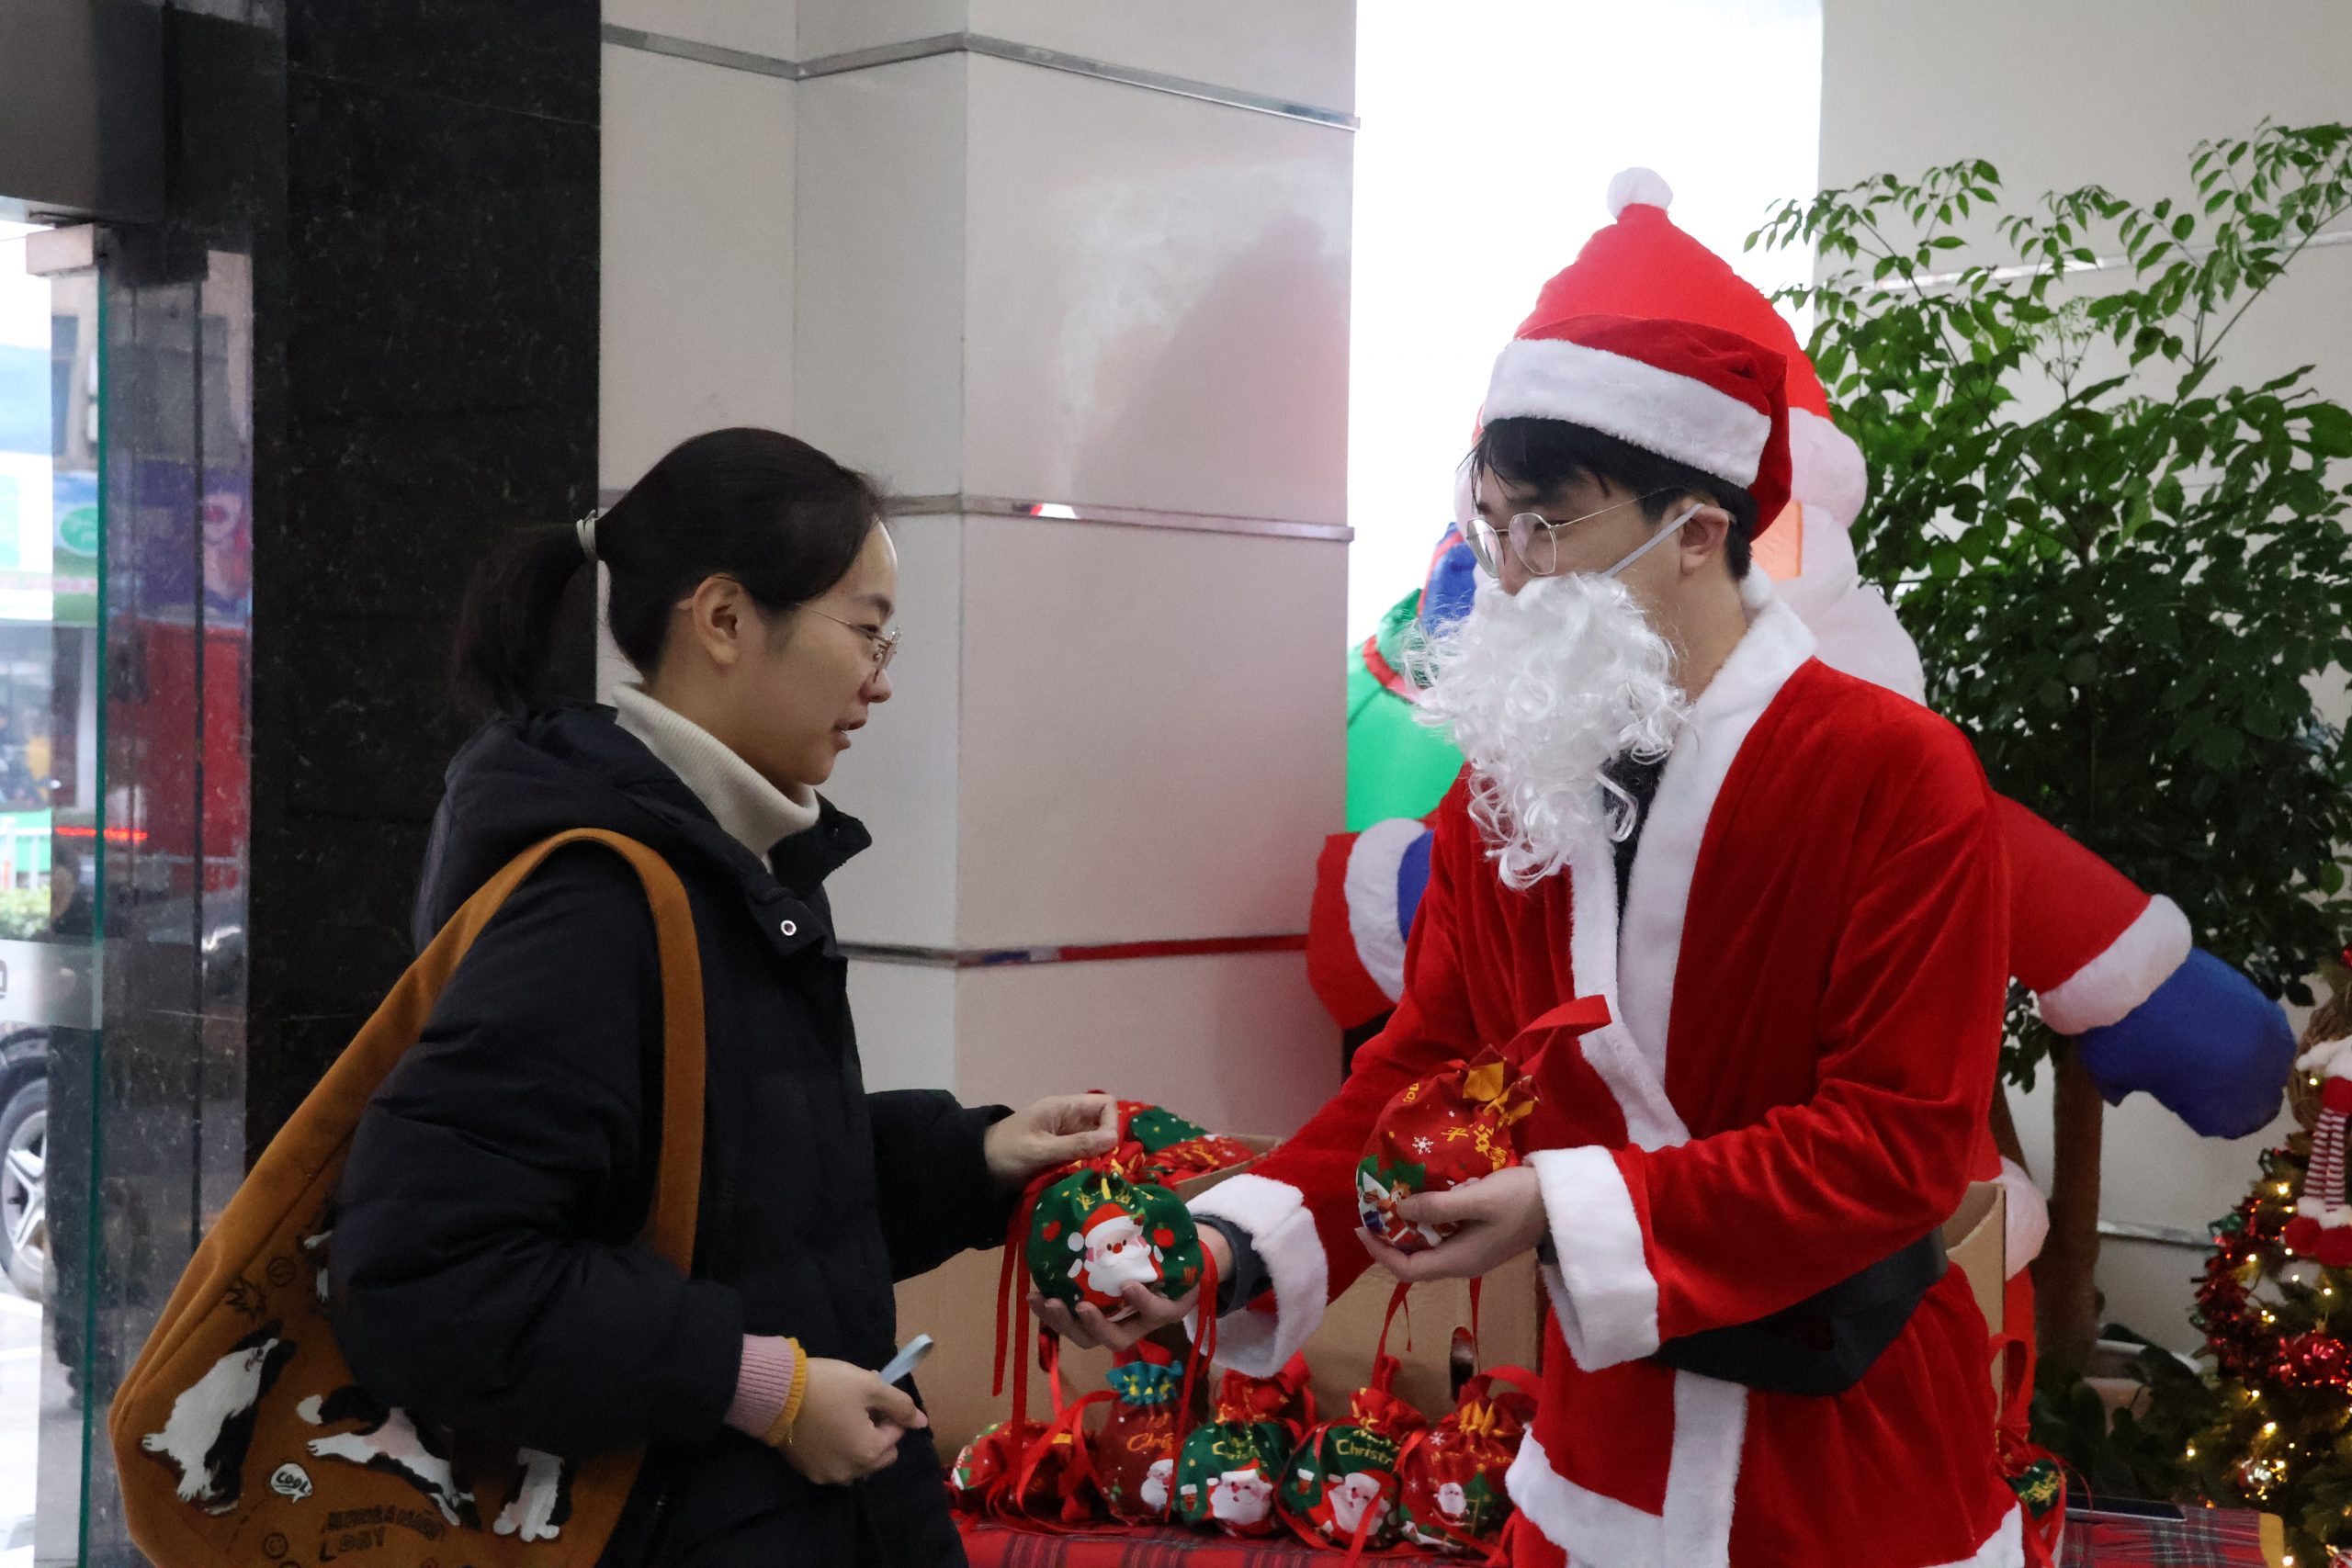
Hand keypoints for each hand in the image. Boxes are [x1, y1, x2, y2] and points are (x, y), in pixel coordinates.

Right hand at [779, 1357, 926, 1485]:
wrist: (776, 1394)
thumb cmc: (828, 1387)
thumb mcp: (870, 1386)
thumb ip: (900, 1405)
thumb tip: (921, 1422)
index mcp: (869, 1453)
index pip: (896, 1433)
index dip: (889, 1411)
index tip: (873, 1393)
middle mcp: (851, 1472)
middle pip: (880, 1453)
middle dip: (877, 1431)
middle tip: (860, 1404)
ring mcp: (827, 1475)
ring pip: (857, 1461)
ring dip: (857, 1442)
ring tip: (842, 1414)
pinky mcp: (807, 1471)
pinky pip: (834, 1463)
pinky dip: (836, 1449)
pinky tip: (824, 1426)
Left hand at [985, 1094, 1119, 1189]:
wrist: (977, 1167)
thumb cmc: (1006, 1152)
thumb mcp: (1041, 1149)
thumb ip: (1076, 1144)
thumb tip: (1114, 1138)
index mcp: (1064, 1108)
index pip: (1104, 1104)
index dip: (1112, 1123)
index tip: (1108, 1149)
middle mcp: (1069, 1120)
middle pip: (1103, 1126)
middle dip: (1108, 1147)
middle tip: (1107, 1170)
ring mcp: (1065, 1138)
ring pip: (1095, 1145)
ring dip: (1098, 1161)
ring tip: (1100, 1180)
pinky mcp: (1060, 1156)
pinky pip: (1083, 1158)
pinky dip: (1088, 1169)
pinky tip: (1087, 1184)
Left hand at [1029, 1224, 1232, 1351]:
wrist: (1169, 1272)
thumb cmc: (1171, 1257)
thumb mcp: (1176, 1249)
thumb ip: (1164, 1233)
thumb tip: (1138, 1192)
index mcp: (1163, 1307)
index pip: (1157, 1311)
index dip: (1144, 1302)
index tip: (1128, 1284)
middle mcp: (1137, 1322)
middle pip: (1115, 1337)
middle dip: (1094, 1325)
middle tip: (1080, 1306)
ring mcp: (1111, 1323)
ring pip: (1087, 1337)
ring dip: (1063, 1322)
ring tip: (1045, 1300)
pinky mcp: (1090, 1319)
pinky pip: (1070, 1323)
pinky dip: (1050, 1313)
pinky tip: (1034, 1294)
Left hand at [1359, 1167, 1546, 1283]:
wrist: (1563, 1202)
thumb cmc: (1520, 1201)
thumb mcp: (1476, 1199)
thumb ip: (1437, 1206)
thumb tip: (1399, 1210)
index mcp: (1458, 1261)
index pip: (1407, 1270)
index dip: (1379, 1252)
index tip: (1362, 1226)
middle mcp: (1462, 1262)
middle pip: (1415, 1260)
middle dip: (1390, 1237)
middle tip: (1375, 1207)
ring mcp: (1473, 1251)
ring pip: (1428, 1245)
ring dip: (1409, 1226)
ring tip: (1393, 1198)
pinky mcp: (1481, 1237)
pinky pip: (1444, 1233)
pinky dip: (1429, 1218)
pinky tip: (1426, 1195)